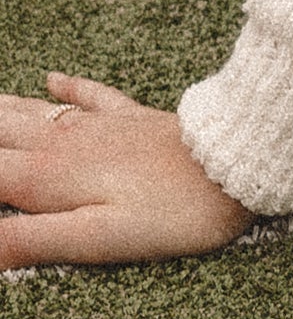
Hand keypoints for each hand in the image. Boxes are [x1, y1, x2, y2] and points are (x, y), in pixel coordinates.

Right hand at [0, 73, 253, 270]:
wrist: (239, 167)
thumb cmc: (173, 213)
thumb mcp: (95, 240)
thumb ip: (28, 241)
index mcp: (44, 178)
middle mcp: (60, 145)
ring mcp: (96, 127)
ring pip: (29, 111)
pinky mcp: (132, 119)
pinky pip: (89, 96)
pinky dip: (66, 87)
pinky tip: (54, 77)